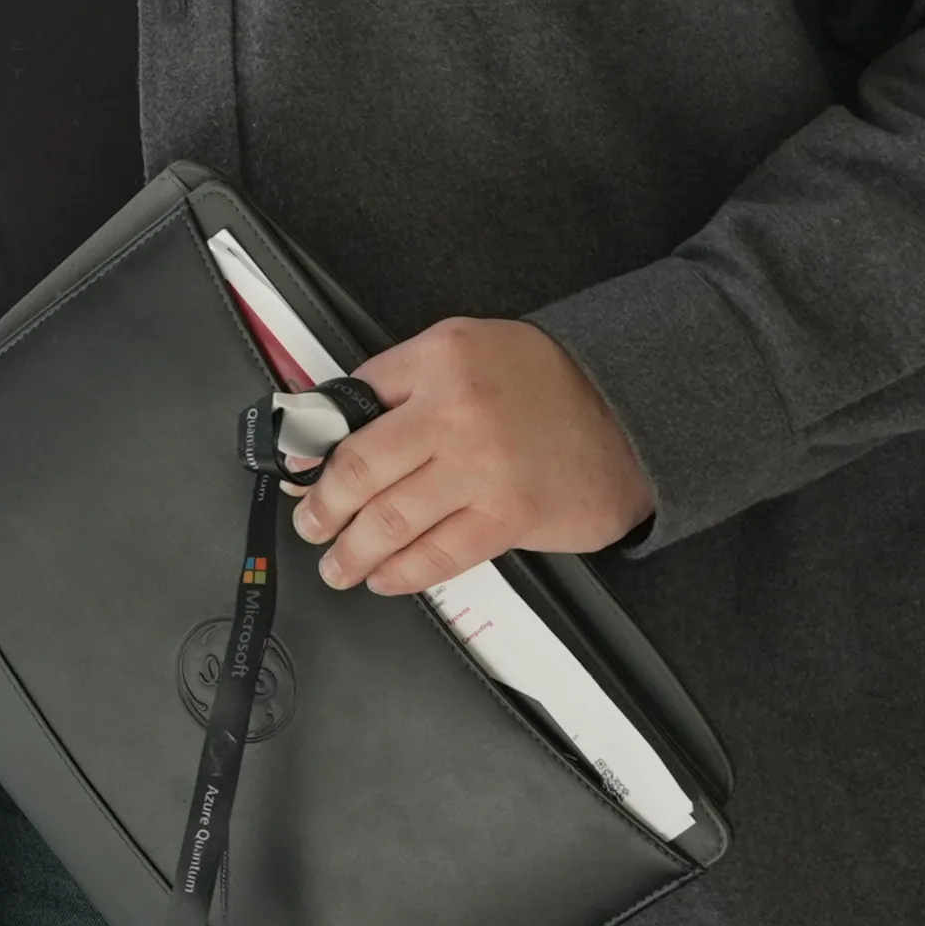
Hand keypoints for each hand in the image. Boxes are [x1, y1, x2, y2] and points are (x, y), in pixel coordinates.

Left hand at [286, 317, 654, 598]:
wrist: (629, 409)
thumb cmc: (546, 381)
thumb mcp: (465, 348)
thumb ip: (403, 380)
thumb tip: (337, 422)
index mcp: (438, 360)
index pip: (351, 404)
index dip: (312, 444)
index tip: (296, 467)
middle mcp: (455, 411)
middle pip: (359, 469)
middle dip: (322, 506)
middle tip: (309, 522)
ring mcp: (482, 468)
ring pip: (390, 520)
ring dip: (351, 550)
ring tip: (337, 563)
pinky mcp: (509, 515)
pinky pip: (438, 554)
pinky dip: (402, 573)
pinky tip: (385, 577)